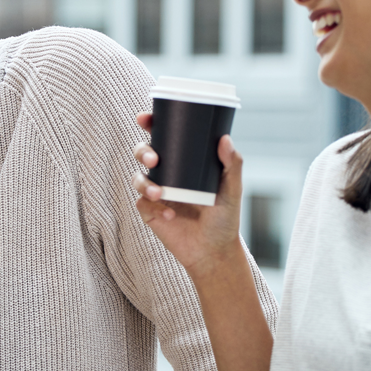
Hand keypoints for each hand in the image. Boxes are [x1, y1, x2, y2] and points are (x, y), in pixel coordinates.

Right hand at [131, 112, 244, 279]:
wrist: (214, 252)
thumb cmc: (224, 219)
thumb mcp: (232, 191)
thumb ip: (232, 165)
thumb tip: (225, 139)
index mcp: (184, 161)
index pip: (164, 136)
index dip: (150, 123)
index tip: (145, 117)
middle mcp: (167, 173)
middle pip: (143, 152)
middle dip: (143, 151)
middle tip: (154, 159)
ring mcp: (156, 192)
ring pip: (137, 177)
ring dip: (144, 182)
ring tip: (160, 193)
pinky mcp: (149, 212)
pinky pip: (142, 202)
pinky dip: (154, 207)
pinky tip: (170, 214)